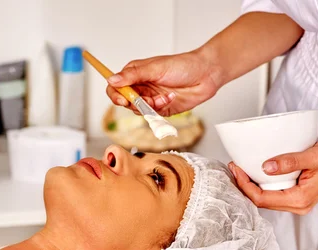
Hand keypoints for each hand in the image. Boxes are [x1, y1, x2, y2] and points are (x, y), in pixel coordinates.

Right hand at [105, 49, 222, 116]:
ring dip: (150, 106)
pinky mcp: (161, 109)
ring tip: (164, 97)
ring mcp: (150, 99)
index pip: (115, 87)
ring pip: (139, 110)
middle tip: (148, 100)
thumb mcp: (155, 68)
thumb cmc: (183, 66)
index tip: (123, 100)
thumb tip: (112, 80)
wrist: (206, 75)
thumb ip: (133, 76)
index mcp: (135, 74)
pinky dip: (160, 109)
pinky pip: (153, 116)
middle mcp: (141, 87)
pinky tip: (170, 99)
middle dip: (136, 103)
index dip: (116, 95)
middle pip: (126, 102)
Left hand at [229, 138, 317, 214]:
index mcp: (300, 199)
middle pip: (261, 202)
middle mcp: (298, 205)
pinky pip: (273, 195)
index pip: (262, 199)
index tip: (236, 169)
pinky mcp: (296, 196)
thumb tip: (266, 167)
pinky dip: (261, 185)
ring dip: (251, 186)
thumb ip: (290, 161)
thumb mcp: (315, 155)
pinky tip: (254, 173)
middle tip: (234, 168)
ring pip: (266, 199)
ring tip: (240, 169)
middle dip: (244, 186)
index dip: (245, 185)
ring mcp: (297, 203)